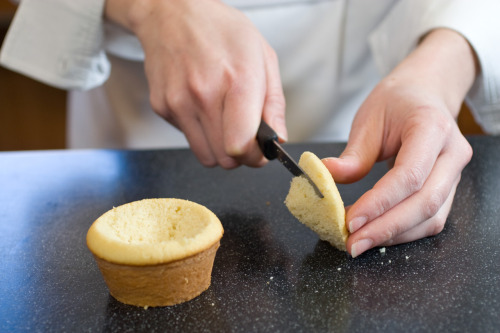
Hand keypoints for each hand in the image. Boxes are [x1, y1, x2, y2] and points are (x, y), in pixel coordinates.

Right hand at [105, 0, 286, 167]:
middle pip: (226, 159)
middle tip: (244, 135)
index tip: (259, 151)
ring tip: (224, 121)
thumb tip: (278, 138)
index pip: (242, 146)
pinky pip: (189, 140)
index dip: (255, 157)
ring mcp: (179, 102)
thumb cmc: (221, 31)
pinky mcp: (162, 107)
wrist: (172, 12)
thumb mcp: (262, 56)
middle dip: (240, 155)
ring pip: (206, 157)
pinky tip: (202, 106)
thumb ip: (274, 103)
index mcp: (237, 81)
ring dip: (219, 148)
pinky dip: (199, 132)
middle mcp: (204, 94)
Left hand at [323, 29, 477, 256]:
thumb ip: (353, 154)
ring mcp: (454, 173)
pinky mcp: (448, 187)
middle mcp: (452, 153)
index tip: (351, 221)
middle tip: (353, 244)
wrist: (424, 94)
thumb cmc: (396, 102)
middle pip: (425, 203)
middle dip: (386, 228)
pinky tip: (378, 234)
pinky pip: (431, 218)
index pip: (409, 175)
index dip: (379, 203)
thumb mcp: (369, 119)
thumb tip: (326, 177)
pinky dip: (404, 231)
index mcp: (431, 128)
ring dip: (395, 235)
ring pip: (432, 217)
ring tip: (360, 242)